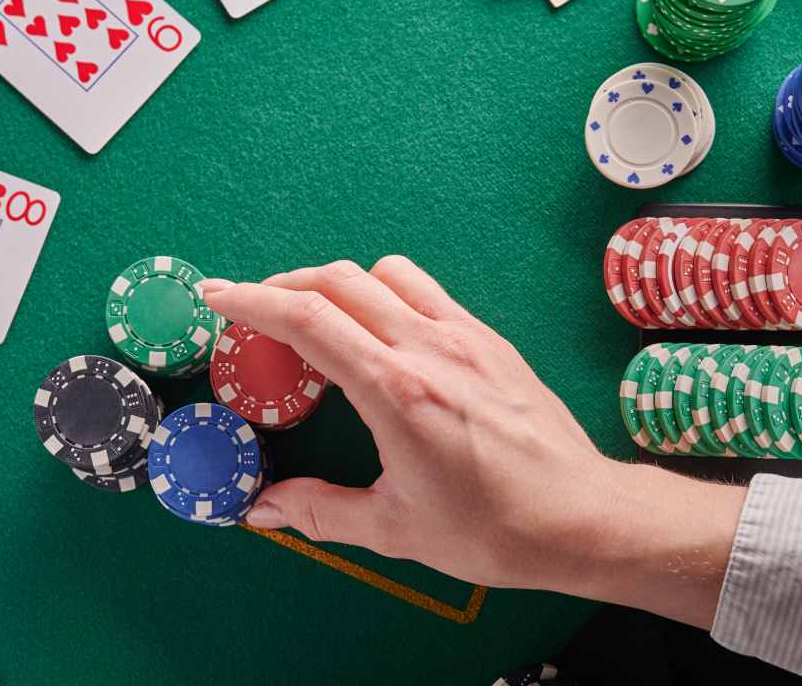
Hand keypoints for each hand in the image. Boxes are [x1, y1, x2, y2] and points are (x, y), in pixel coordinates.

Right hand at [202, 257, 746, 628]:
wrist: (585, 518)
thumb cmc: (494, 529)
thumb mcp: (394, 529)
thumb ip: (318, 512)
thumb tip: (261, 510)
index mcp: (396, 390)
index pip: (309, 318)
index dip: (253, 300)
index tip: (217, 296)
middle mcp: (430, 347)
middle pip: (339, 281)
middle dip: (285, 285)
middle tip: (253, 312)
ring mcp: (465, 335)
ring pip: (385, 273)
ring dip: (339, 283)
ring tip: (317, 318)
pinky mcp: (490, 339)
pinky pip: (425, 291)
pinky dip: (386, 294)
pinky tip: (380, 331)